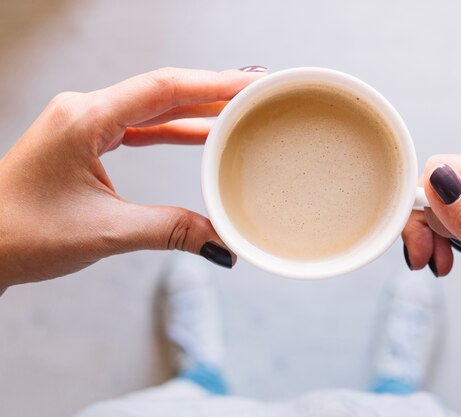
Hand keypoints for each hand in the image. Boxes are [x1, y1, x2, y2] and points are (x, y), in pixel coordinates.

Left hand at [0, 66, 266, 289]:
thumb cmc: (20, 233)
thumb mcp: (105, 231)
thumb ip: (170, 230)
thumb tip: (221, 242)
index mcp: (84, 118)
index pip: (163, 89)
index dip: (214, 83)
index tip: (252, 83)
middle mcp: (84, 111)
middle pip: (163, 92)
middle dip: (213, 91)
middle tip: (257, 93)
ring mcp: (84, 124)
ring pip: (154, 108)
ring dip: (196, 111)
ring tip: (240, 111)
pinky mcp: (86, 141)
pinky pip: (140, 127)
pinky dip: (174, 130)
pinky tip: (201, 135)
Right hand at [402, 155, 460, 415]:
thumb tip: (438, 181)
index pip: (449, 167)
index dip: (426, 204)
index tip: (422, 244)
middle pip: (446, 181)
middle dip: (428, 221)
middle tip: (427, 260)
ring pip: (451, 197)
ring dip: (436, 231)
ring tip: (441, 263)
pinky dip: (450, 235)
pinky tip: (452, 257)